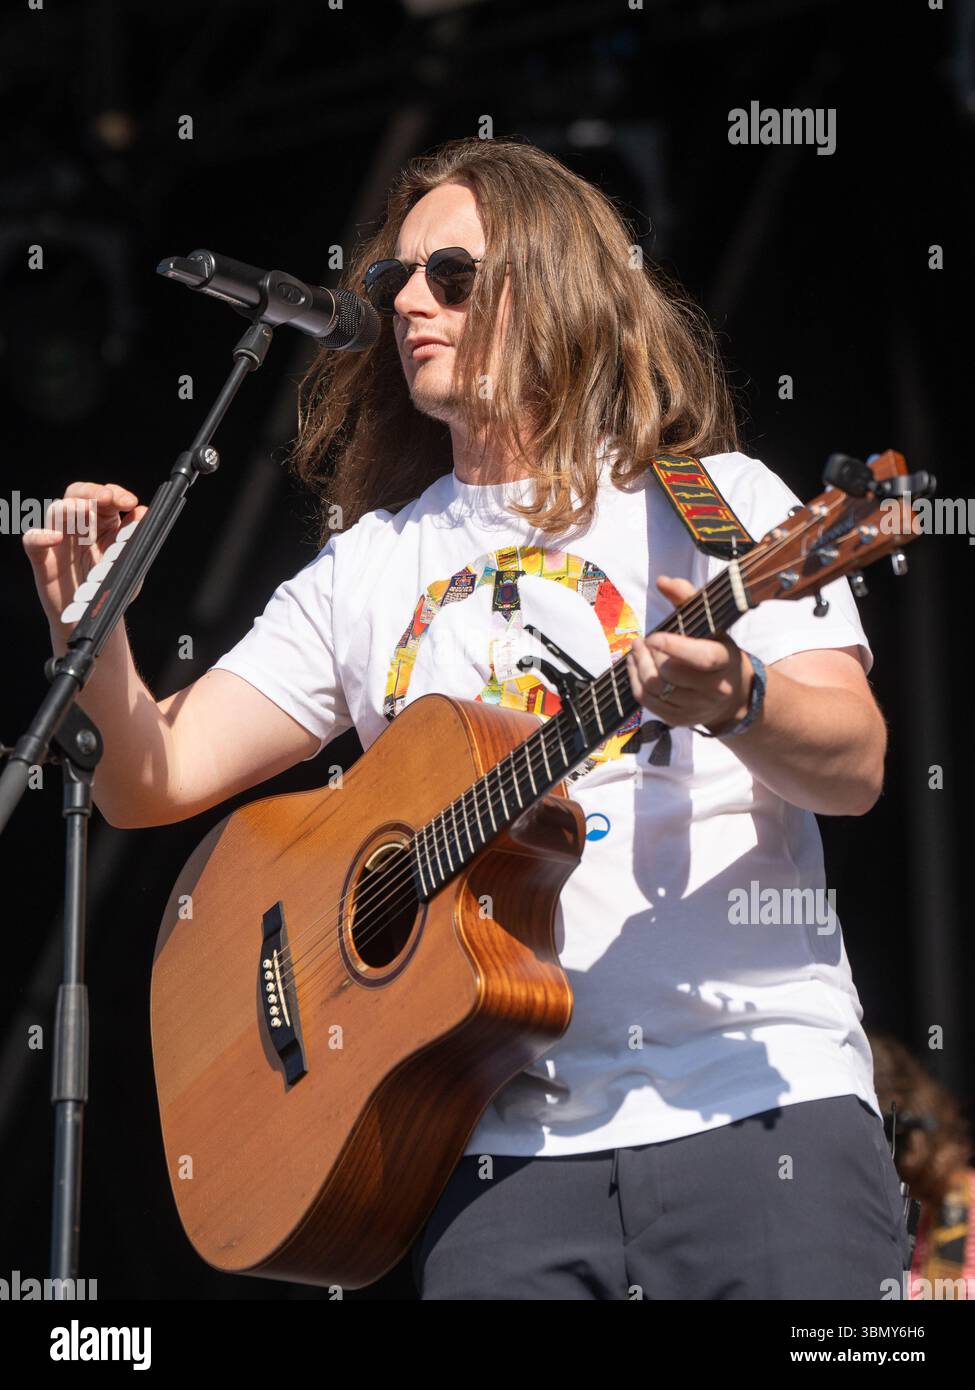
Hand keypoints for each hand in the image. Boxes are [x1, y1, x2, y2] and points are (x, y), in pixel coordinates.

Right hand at [22, 482, 147, 630]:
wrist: (94, 618)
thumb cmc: (111, 588)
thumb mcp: (128, 563)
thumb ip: (134, 538)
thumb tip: (142, 511)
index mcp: (102, 524)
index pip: (104, 498)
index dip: (115, 494)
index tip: (129, 502)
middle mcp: (78, 527)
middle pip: (77, 495)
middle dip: (92, 493)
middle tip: (107, 498)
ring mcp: (59, 540)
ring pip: (56, 512)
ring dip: (70, 508)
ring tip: (85, 512)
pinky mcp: (43, 559)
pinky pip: (32, 542)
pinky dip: (41, 536)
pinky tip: (55, 537)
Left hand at [625, 575, 753, 732]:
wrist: (733, 694)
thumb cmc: (716, 651)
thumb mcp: (711, 624)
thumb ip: (688, 599)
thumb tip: (663, 581)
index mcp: (724, 662)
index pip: (702, 658)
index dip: (675, 647)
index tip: (652, 637)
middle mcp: (714, 689)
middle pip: (670, 674)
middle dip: (650, 655)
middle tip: (642, 640)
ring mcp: (696, 708)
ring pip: (655, 690)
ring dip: (639, 667)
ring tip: (637, 650)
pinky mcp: (679, 720)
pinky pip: (648, 703)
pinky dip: (635, 682)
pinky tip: (635, 667)